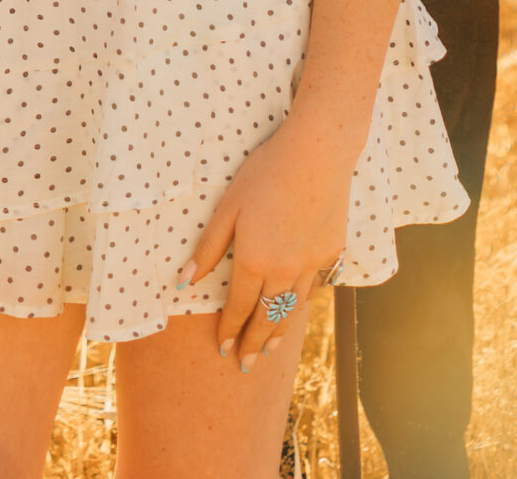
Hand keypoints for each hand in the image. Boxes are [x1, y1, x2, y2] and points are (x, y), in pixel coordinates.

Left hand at [179, 118, 350, 372]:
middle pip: (266, 318)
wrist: (318, 152)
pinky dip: (302, 304)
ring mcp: (311, 264)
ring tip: (268, 349)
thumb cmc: (266, 172)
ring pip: (292, 310)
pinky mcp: (331, 252)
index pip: (238, 308)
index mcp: (255, 260)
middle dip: (252, 343)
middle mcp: (284, 271)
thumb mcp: (229, 205)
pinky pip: (314, 288)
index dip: (228, 330)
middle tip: (244, 363)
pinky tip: (296, 309)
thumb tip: (184, 281)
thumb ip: (209, 247)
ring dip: (278, 332)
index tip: (222, 348)